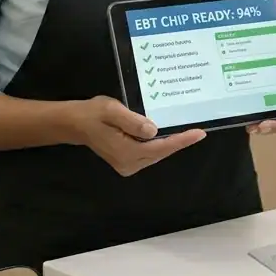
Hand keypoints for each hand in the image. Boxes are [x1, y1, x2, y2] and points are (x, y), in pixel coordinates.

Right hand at [69, 96, 204, 175]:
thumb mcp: (112, 110)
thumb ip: (133, 121)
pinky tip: (168, 135)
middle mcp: (129, 164)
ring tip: (187, 133)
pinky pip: (149, 154)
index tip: (199, 134)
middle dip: (178, 142)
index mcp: (127, 152)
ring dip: (170, 144)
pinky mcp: (126, 163)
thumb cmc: (93, 113)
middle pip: (160, 153)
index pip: (160, 147)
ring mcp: (127, 166)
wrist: (75, 123)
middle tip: (197, 132)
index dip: (181, 141)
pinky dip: (159, 145)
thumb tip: (154, 130)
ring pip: (156, 154)